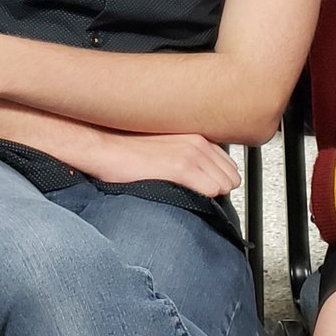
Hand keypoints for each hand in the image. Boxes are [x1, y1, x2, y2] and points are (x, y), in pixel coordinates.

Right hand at [80, 130, 241, 197]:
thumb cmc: (128, 150)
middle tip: (201, 196)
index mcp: (196, 136)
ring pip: (224, 184)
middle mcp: (197, 141)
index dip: (219, 180)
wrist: (105, 148)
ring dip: (213, 195)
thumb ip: (187, 156)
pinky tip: (189, 198)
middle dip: (219, 188)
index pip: (228, 164)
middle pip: (230, 176)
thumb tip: (200, 178)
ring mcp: (190, 153)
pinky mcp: (179, 167)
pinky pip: (211, 189)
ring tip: (194, 198)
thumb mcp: (166, 146)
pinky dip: (206, 199)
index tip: (208, 189)